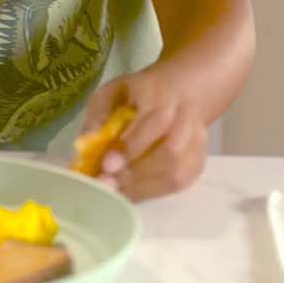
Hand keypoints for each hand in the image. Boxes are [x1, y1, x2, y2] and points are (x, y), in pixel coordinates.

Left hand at [80, 68, 207, 200]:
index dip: (132, 146)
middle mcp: (185, 115)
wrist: (175, 91)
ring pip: (179, 171)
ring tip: (118, 190)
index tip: (107, 165)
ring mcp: (197, 138)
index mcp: (160, 93)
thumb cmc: (134, 95)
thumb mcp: (110, 94)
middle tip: (109, 183)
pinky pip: (182, 182)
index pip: (155, 121)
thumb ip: (97, 119)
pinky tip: (135, 191)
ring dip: (145, 186)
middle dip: (137, 172)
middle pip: (171, 150)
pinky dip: (156, 191)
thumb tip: (84, 150)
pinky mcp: (199, 158)